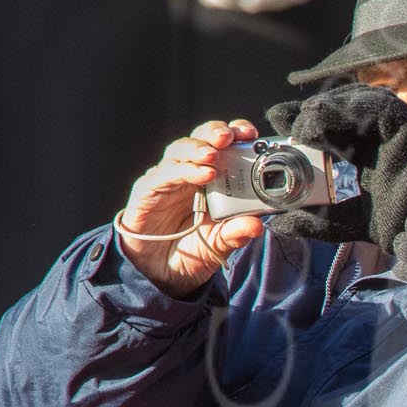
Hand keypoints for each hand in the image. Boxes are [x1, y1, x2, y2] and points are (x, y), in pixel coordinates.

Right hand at [117, 120, 267, 298]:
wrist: (161, 273)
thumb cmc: (192, 249)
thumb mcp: (220, 243)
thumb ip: (237, 232)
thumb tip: (258, 225)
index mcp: (212, 178)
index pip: (223, 146)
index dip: (235, 135)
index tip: (252, 134)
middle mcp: (189, 173)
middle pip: (200, 139)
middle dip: (215, 132)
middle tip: (230, 136)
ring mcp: (167, 179)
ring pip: (179, 151)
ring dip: (198, 149)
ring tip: (214, 155)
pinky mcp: (148, 191)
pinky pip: (163, 175)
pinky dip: (183, 172)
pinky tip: (201, 174)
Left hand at [264, 85, 406, 280]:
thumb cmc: (405, 226)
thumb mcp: (351, 221)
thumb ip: (318, 221)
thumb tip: (280, 224)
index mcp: (371, 150)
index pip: (334, 124)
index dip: (305, 121)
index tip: (277, 124)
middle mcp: (384, 133)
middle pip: (343, 106)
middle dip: (310, 110)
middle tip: (283, 120)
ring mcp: (400, 126)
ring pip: (358, 99)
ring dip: (325, 108)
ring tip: (303, 127)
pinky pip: (376, 106)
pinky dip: (346, 110)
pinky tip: (322, 125)